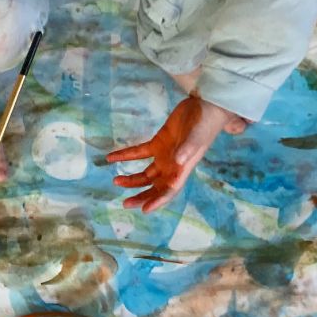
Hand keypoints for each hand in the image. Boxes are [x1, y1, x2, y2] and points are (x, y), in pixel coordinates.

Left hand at [107, 96, 246, 211]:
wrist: (206, 106)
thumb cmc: (205, 124)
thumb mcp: (196, 136)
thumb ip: (187, 149)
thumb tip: (177, 161)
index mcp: (183, 169)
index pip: (169, 190)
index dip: (158, 201)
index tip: (144, 209)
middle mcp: (172, 166)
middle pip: (155, 187)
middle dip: (141, 196)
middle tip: (126, 204)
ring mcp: (164, 155)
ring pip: (146, 173)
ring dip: (132, 179)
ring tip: (116, 181)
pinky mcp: (158, 143)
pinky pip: (139, 152)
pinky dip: (125, 155)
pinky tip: (110, 158)